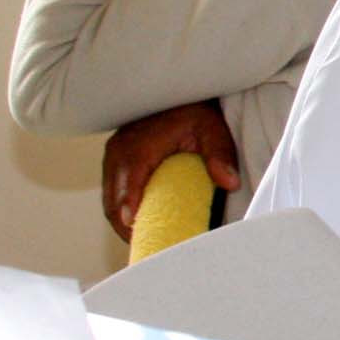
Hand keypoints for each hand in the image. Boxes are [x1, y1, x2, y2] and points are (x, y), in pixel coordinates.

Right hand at [101, 98, 239, 240]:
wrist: (177, 92)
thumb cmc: (195, 111)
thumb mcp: (212, 128)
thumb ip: (220, 155)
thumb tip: (229, 183)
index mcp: (139, 144)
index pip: (129, 183)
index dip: (131, 209)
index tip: (136, 230)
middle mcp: (119, 150)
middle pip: (113, 199)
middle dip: (126, 226)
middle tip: (146, 247)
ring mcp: (114, 155)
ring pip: (109, 198)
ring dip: (122, 221)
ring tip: (143, 242)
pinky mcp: (115, 159)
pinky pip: (112, 191)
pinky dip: (122, 209)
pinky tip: (137, 225)